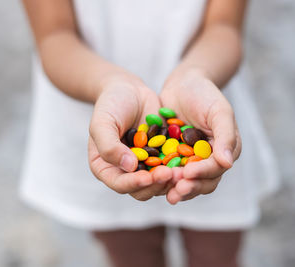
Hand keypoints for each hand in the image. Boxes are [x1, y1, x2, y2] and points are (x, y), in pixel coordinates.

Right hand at [89, 75, 172, 200]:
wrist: (130, 90)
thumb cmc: (110, 104)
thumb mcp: (103, 122)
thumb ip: (109, 146)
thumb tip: (129, 166)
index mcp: (106, 168)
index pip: (120, 184)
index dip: (134, 184)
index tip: (148, 178)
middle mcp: (126, 172)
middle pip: (142, 189)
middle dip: (156, 184)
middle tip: (171, 174)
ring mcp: (146, 166)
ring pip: (159, 182)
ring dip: (171, 180)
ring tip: (183, 171)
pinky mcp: (162, 158)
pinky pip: (172, 167)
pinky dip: (181, 167)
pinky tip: (191, 162)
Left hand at [160, 69, 241, 203]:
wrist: (183, 84)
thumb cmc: (205, 94)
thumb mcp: (219, 111)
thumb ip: (226, 136)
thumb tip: (227, 163)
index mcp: (224, 151)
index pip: (215, 169)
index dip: (203, 173)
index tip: (188, 174)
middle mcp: (209, 160)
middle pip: (202, 182)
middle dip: (190, 187)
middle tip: (175, 191)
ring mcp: (190, 161)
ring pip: (186, 182)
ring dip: (176, 188)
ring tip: (165, 193)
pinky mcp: (173, 159)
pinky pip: (168, 172)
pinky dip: (162, 178)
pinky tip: (151, 181)